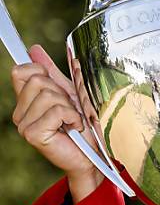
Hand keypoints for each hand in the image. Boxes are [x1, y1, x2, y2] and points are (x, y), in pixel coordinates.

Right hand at [10, 45, 102, 201]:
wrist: (94, 156)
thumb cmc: (85, 128)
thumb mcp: (70, 94)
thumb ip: (52, 73)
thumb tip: (34, 48)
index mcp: (26, 101)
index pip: (20, 71)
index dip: (41, 71)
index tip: (57, 86)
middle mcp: (20, 113)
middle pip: (37, 80)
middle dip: (62, 92)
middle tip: (71, 110)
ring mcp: (24, 125)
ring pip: (47, 95)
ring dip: (69, 106)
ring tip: (73, 120)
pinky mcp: (33, 134)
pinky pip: (55, 110)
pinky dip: (72, 117)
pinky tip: (74, 128)